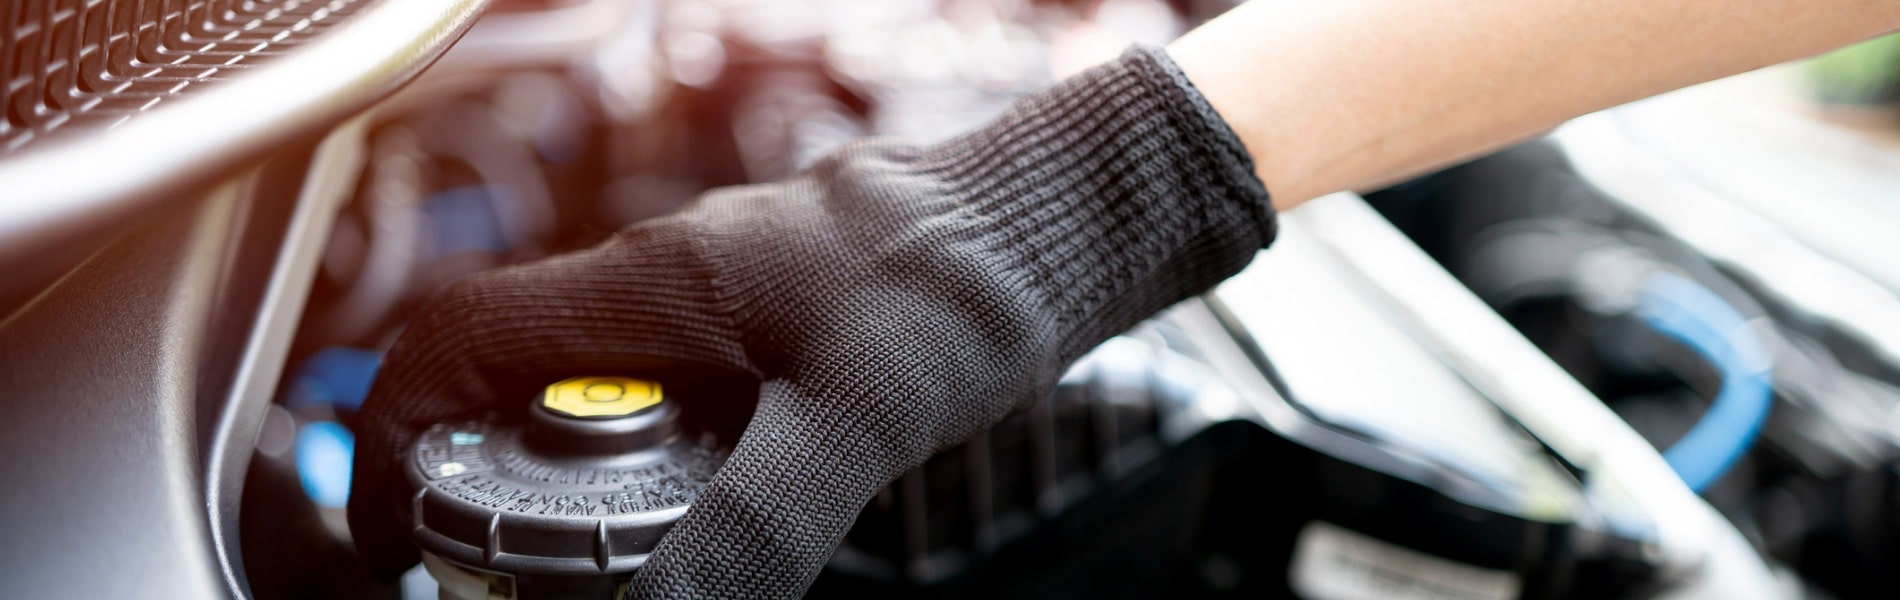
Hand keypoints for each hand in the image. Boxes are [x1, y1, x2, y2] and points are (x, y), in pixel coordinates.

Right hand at [347, 46, 1273, 598]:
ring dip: (587, 480)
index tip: (389, 523)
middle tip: (513, 566)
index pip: (457, 338)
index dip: (393, 429)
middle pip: (519, 378)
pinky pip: (679, 396)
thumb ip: (754, 531)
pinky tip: (714, 514)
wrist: (1060, 223)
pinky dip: (663, 465)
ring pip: (603, 393)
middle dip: (492, 478)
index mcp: (650, 286)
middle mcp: (666, 283)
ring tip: (611, 560)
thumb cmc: (963, 286)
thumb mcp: (851, 423)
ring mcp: (719, 299)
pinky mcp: (773, 324)